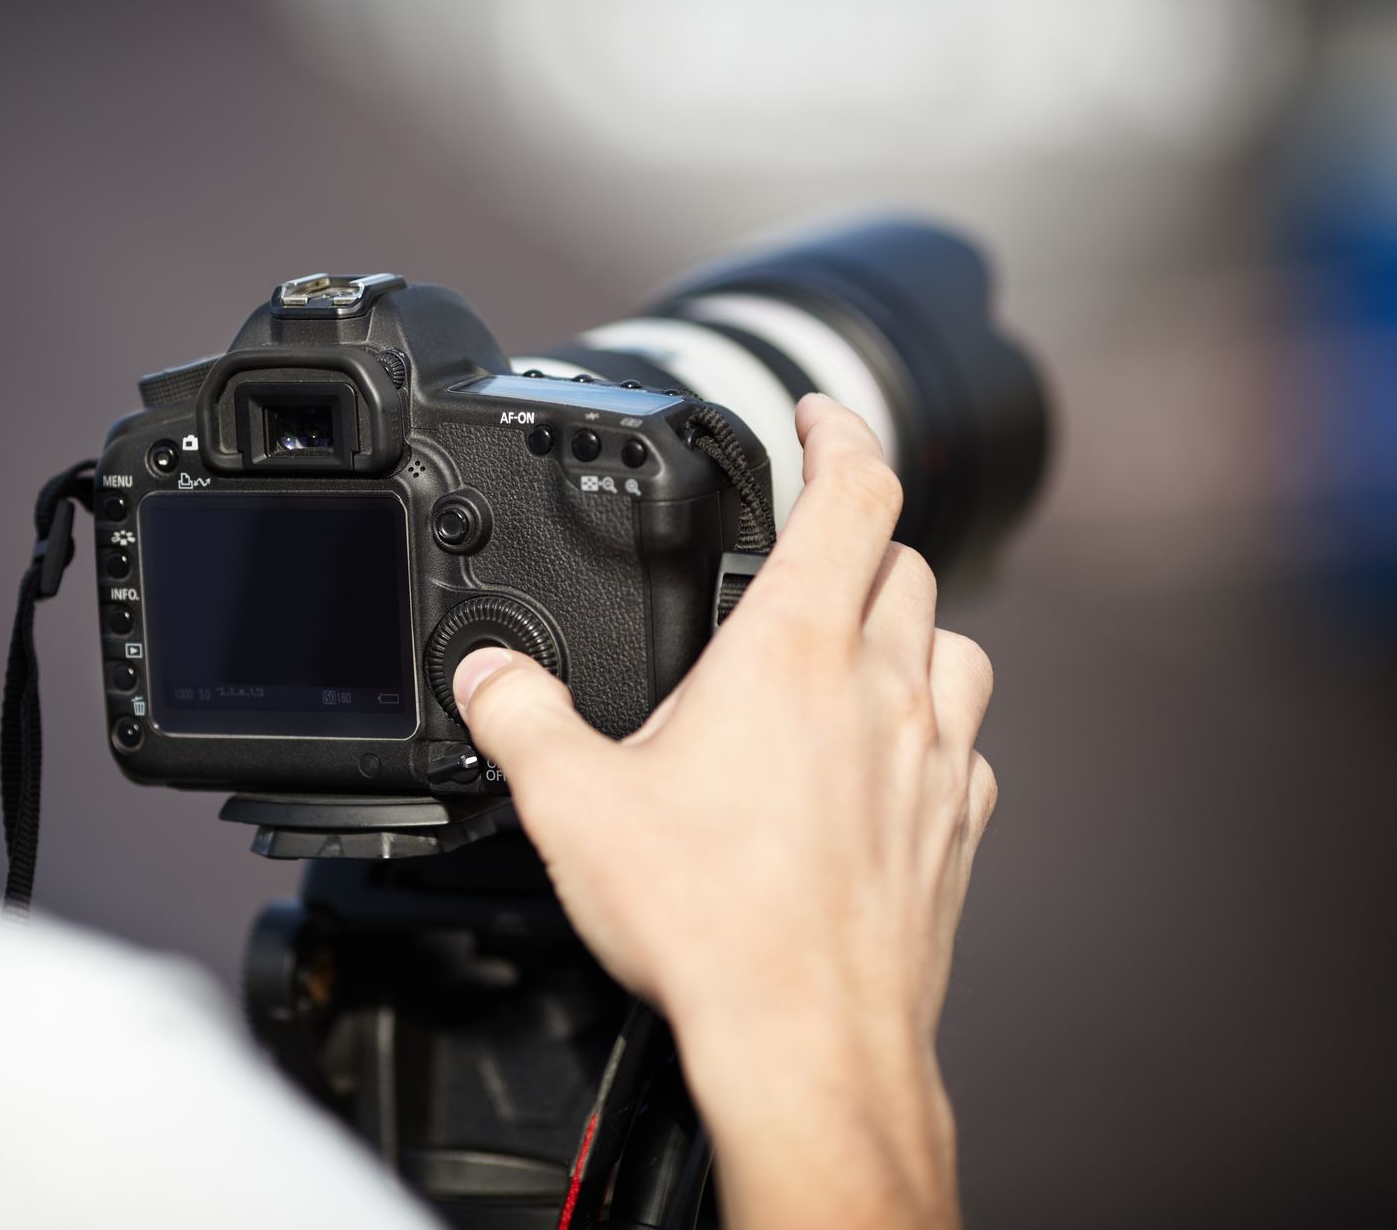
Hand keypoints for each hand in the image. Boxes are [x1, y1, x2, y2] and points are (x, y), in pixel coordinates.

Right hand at [450, 394, 995, 1228]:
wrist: (808, 1041)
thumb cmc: (710, 922)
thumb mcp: (573, 805)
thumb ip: (520, 718)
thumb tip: (487, 676)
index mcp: (794, 653)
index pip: (854, 489)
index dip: (839, 428)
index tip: (815, 413)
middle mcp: (881, 689)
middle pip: (903, 560)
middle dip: (855, 534)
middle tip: (802, 549)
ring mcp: (933, 759)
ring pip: (953, 645)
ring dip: (906, 626)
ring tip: (849, 648)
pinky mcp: (956, 830)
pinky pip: (966, 746)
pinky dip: (929, 728)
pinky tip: (880, 762)